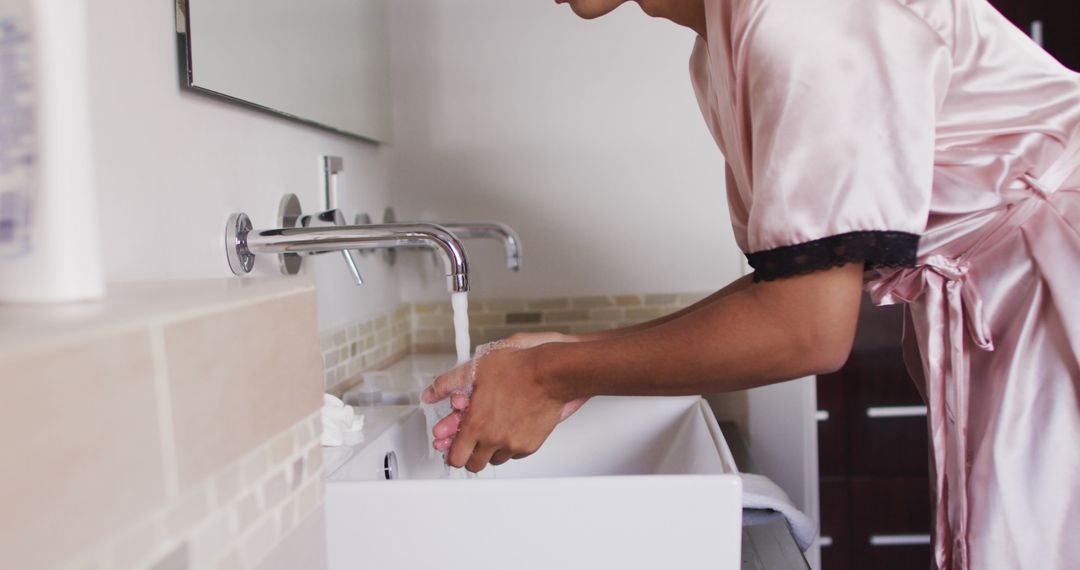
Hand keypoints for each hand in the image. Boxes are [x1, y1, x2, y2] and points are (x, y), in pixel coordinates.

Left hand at [422, 345, 569, 471]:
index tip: (453, 448)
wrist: (549, 374)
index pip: (456, 458)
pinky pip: (515, 454)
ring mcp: (513, 444)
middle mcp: (493, 438)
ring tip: (493, 431)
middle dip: (470, 454)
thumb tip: (430, 393)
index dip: (452, 453)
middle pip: (474, 464)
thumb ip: (447, 383)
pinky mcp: (530, 445)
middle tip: (471, 443)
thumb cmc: (516, 369)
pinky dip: (510, 446)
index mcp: (476, 424)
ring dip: (491, 450)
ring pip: (495, 460)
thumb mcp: (475, 370)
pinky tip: (511, 429)